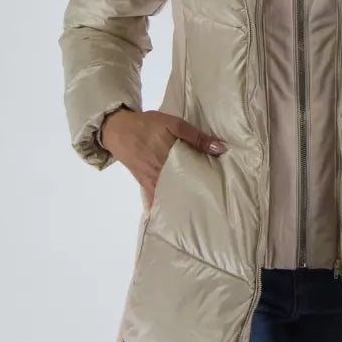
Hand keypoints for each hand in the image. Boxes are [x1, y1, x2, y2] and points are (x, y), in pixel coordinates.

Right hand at [101, 109, 226, 208]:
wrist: (120, 129)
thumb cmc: (148, 125)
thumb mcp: (174, 123)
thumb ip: (197, 137)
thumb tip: (220, 149)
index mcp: (173, 159)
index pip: (195, 175)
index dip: (208, 183)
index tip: (221, 192)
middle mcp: (163, 174)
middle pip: (184, 188)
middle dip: (197, 196)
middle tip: (214, 203)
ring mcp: (152, 181)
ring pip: (170, 196)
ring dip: (182, 202)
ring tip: (199, 209)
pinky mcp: (143, 183)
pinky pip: (153, 199)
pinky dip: (161, 207)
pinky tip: (171, 218)